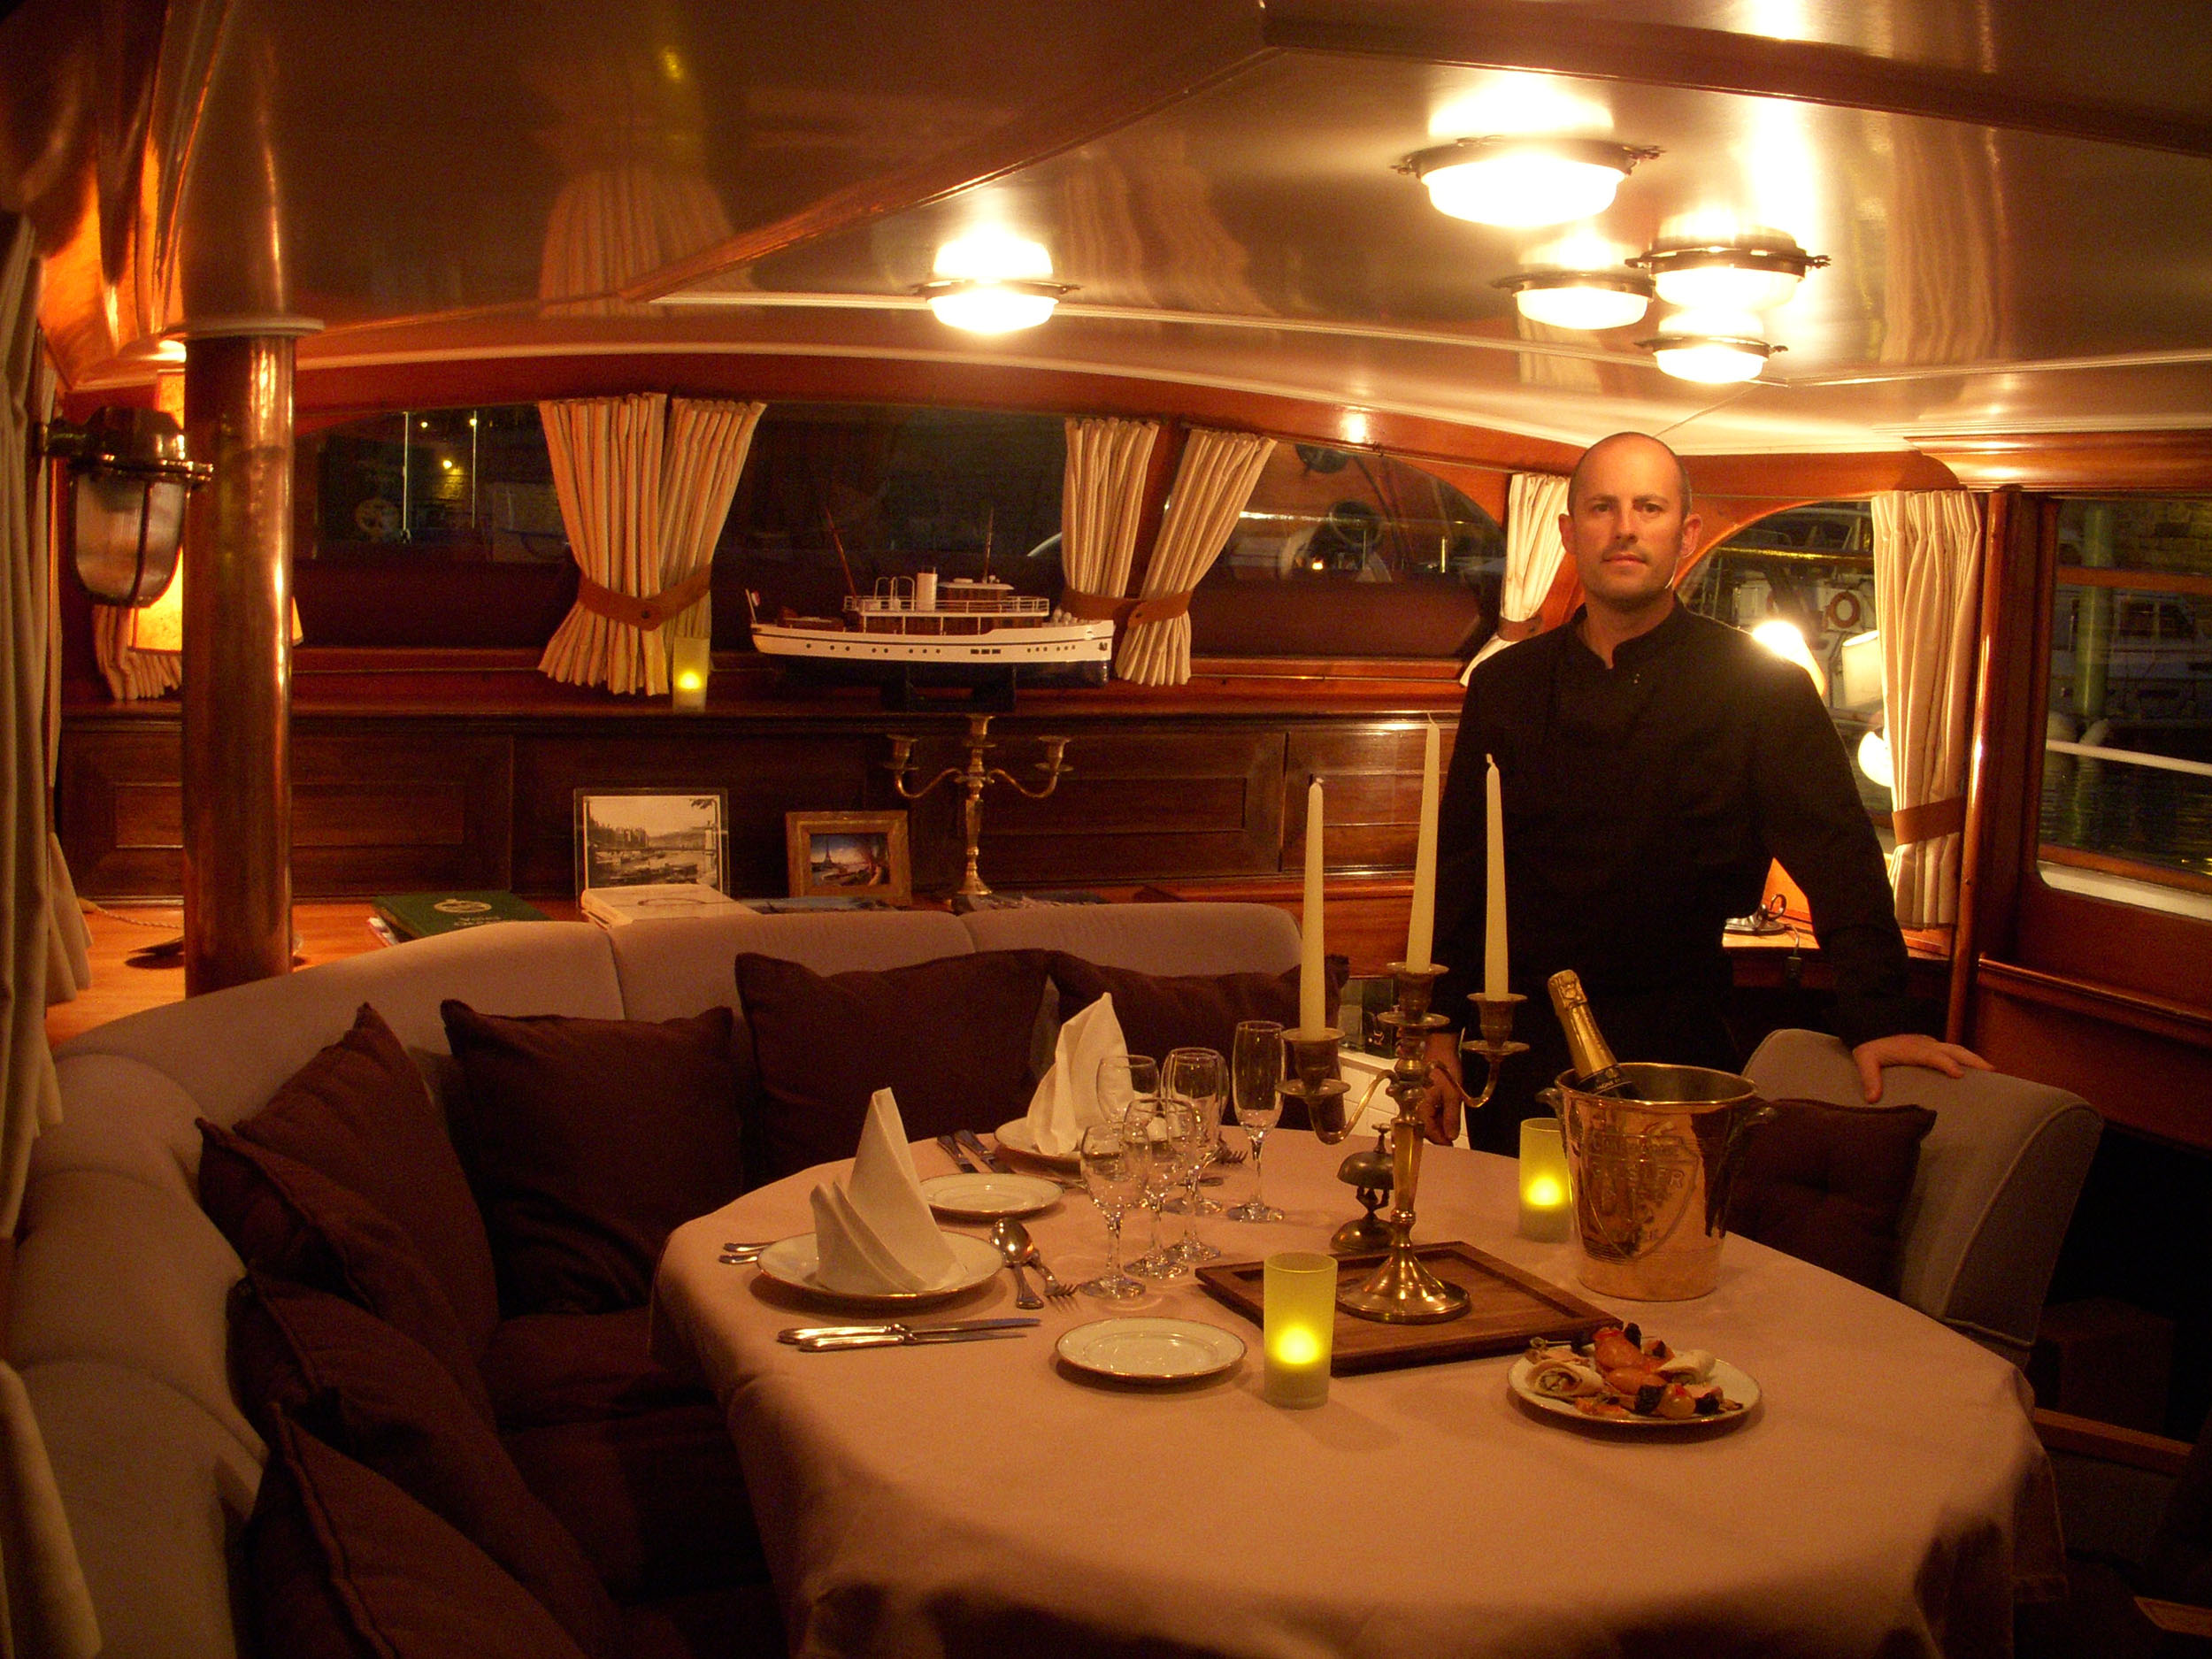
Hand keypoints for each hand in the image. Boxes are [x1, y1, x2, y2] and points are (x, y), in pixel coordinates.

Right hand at [1417, 1035, 1468, 1144]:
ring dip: (1437, 1122)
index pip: (1427, 1132)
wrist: (1439, 1046)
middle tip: (1453, 1133)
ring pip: (1424, 1119)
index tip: (1451, 1145)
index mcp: (1417, 1106)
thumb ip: (1451, 1118)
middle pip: (1423, 1127)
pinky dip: (1434, 1113)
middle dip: (1439, 1132)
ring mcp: (1412, 1099)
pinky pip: (1423, 1109)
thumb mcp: (1453, 1096)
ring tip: (1451, 1120)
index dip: (1441, 1140)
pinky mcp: (1415, 1093)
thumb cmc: (1444, 1069)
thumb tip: (1451, 1137)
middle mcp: (1411, 1105)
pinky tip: (1444, 1110)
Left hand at [1850, 1034, 1991, 1101]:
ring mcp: (1930, 1044)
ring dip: (1973, 1059)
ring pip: (1956, 1049)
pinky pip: (1951, 1052)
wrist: (1869, 1029)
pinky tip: (1975, 1071)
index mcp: (1911, 1049)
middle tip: (1991, 1071)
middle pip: (1953, 1050)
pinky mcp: (1931, 1047)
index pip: (1932, 1055)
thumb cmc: (1869, 1048)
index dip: (1946, 1064)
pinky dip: (1965, 1059)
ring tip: (1991, 1072)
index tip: (1959, 1074)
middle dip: (1972, 1059)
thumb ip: (1869, 1078)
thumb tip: (1872, 1099)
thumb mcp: (1864, 1060)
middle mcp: (1925, 1044)